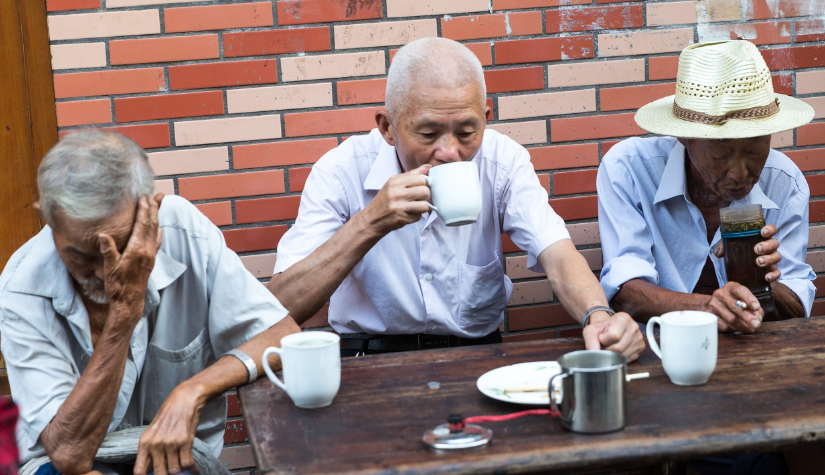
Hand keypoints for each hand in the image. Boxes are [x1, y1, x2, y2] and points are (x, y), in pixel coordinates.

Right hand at [98, 194, 162, 315]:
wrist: (129, 301)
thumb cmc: (118, 284)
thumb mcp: (109, 267)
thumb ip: (108, 250)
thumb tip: (102, 235)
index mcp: (137, 249)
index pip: (143, 224)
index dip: (144, 210)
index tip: (144, 197)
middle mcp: (148, 250)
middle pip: (152, 224)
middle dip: (153, 208)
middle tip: (154, 195)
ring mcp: (151, 255)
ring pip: (156, 231)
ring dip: (157, 216)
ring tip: (159, 204)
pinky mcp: (151, 260)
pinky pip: (157, 241)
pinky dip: (158, 230)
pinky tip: (158, 228)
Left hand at [134, 382, 203, 474]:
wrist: (184, 400)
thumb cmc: (169, 416)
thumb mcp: (154, 432)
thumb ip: (151, 451)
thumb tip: (150, 470)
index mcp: (144, 443)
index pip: (139, 470)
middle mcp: (156, 444)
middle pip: (159, 473)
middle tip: (172, 473)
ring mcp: (170, 443)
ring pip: (175, 470)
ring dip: (181, 472)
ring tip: (184, 472)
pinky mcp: (185, 441)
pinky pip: (187, 463)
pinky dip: (192, 469)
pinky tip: (194, 470)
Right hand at [362, 165, 431, 235]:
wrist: (372, 219)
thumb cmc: (384, 201)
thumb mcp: (393, 184)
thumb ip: (411, 175)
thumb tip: (428, 167)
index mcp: (395, 181)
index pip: (421, 178)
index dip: (424, 184)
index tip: (420, 188)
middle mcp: (396, 192)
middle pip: (425, 191)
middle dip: (425, 196)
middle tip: (418, 199)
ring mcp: (398, 206)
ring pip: (425, 205)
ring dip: (422, 208)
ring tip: (414, 207)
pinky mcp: (401, 219)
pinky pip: (419, 217)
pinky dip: (416, 217)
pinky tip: (408, 214)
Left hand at [583, 311, 644, 361]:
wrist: (609, 329)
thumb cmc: (600, 329)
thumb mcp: (591, 330)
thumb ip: (590, 339)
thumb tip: (594, 351)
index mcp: (623, 318)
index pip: (614, 336)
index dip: (603, 340)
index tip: (601, 337)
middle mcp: (634, 327)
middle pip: (618, 347)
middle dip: (607, 350)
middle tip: (603, 345)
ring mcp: (639, 338)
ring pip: (623, 355)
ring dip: (612, 355)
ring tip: (609, 347)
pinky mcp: (641, 348)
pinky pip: (628, 359)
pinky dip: (619, 358)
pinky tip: (616, 350)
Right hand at [705, 281, 762, 332]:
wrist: (714, 304)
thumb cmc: (734, 302)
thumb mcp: (744, 299)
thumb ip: (753, 307)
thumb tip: (757, 317)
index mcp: (730, 287)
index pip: (739, 290)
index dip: (749, 299)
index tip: (756, 307)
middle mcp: (720, 294)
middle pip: (735, 306)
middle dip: (747, 317)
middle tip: (756, 324)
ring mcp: (713, 305)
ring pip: (730, 318)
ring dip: (743, 326)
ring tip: (750, 329)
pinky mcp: (710, 316)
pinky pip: (724, 325)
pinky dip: (733, 329)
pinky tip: (738, 329)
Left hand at [715, 224, 780, 283]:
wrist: (744, 272)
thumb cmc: (739, 254)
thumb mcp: (730, 248)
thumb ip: (724, 247)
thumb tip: (718, 253)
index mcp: (761, 238)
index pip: (771, 229)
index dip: (770, 229)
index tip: (763, 232)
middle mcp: (769, 247)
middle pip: (775, 243)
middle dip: (767, 245)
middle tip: (757, 249)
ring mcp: (772, 259)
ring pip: (777, 256)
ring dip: (769, 259)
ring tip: (758, 262)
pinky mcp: (772, 271)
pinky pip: (777, 272)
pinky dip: (773, 275)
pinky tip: (766, 277)